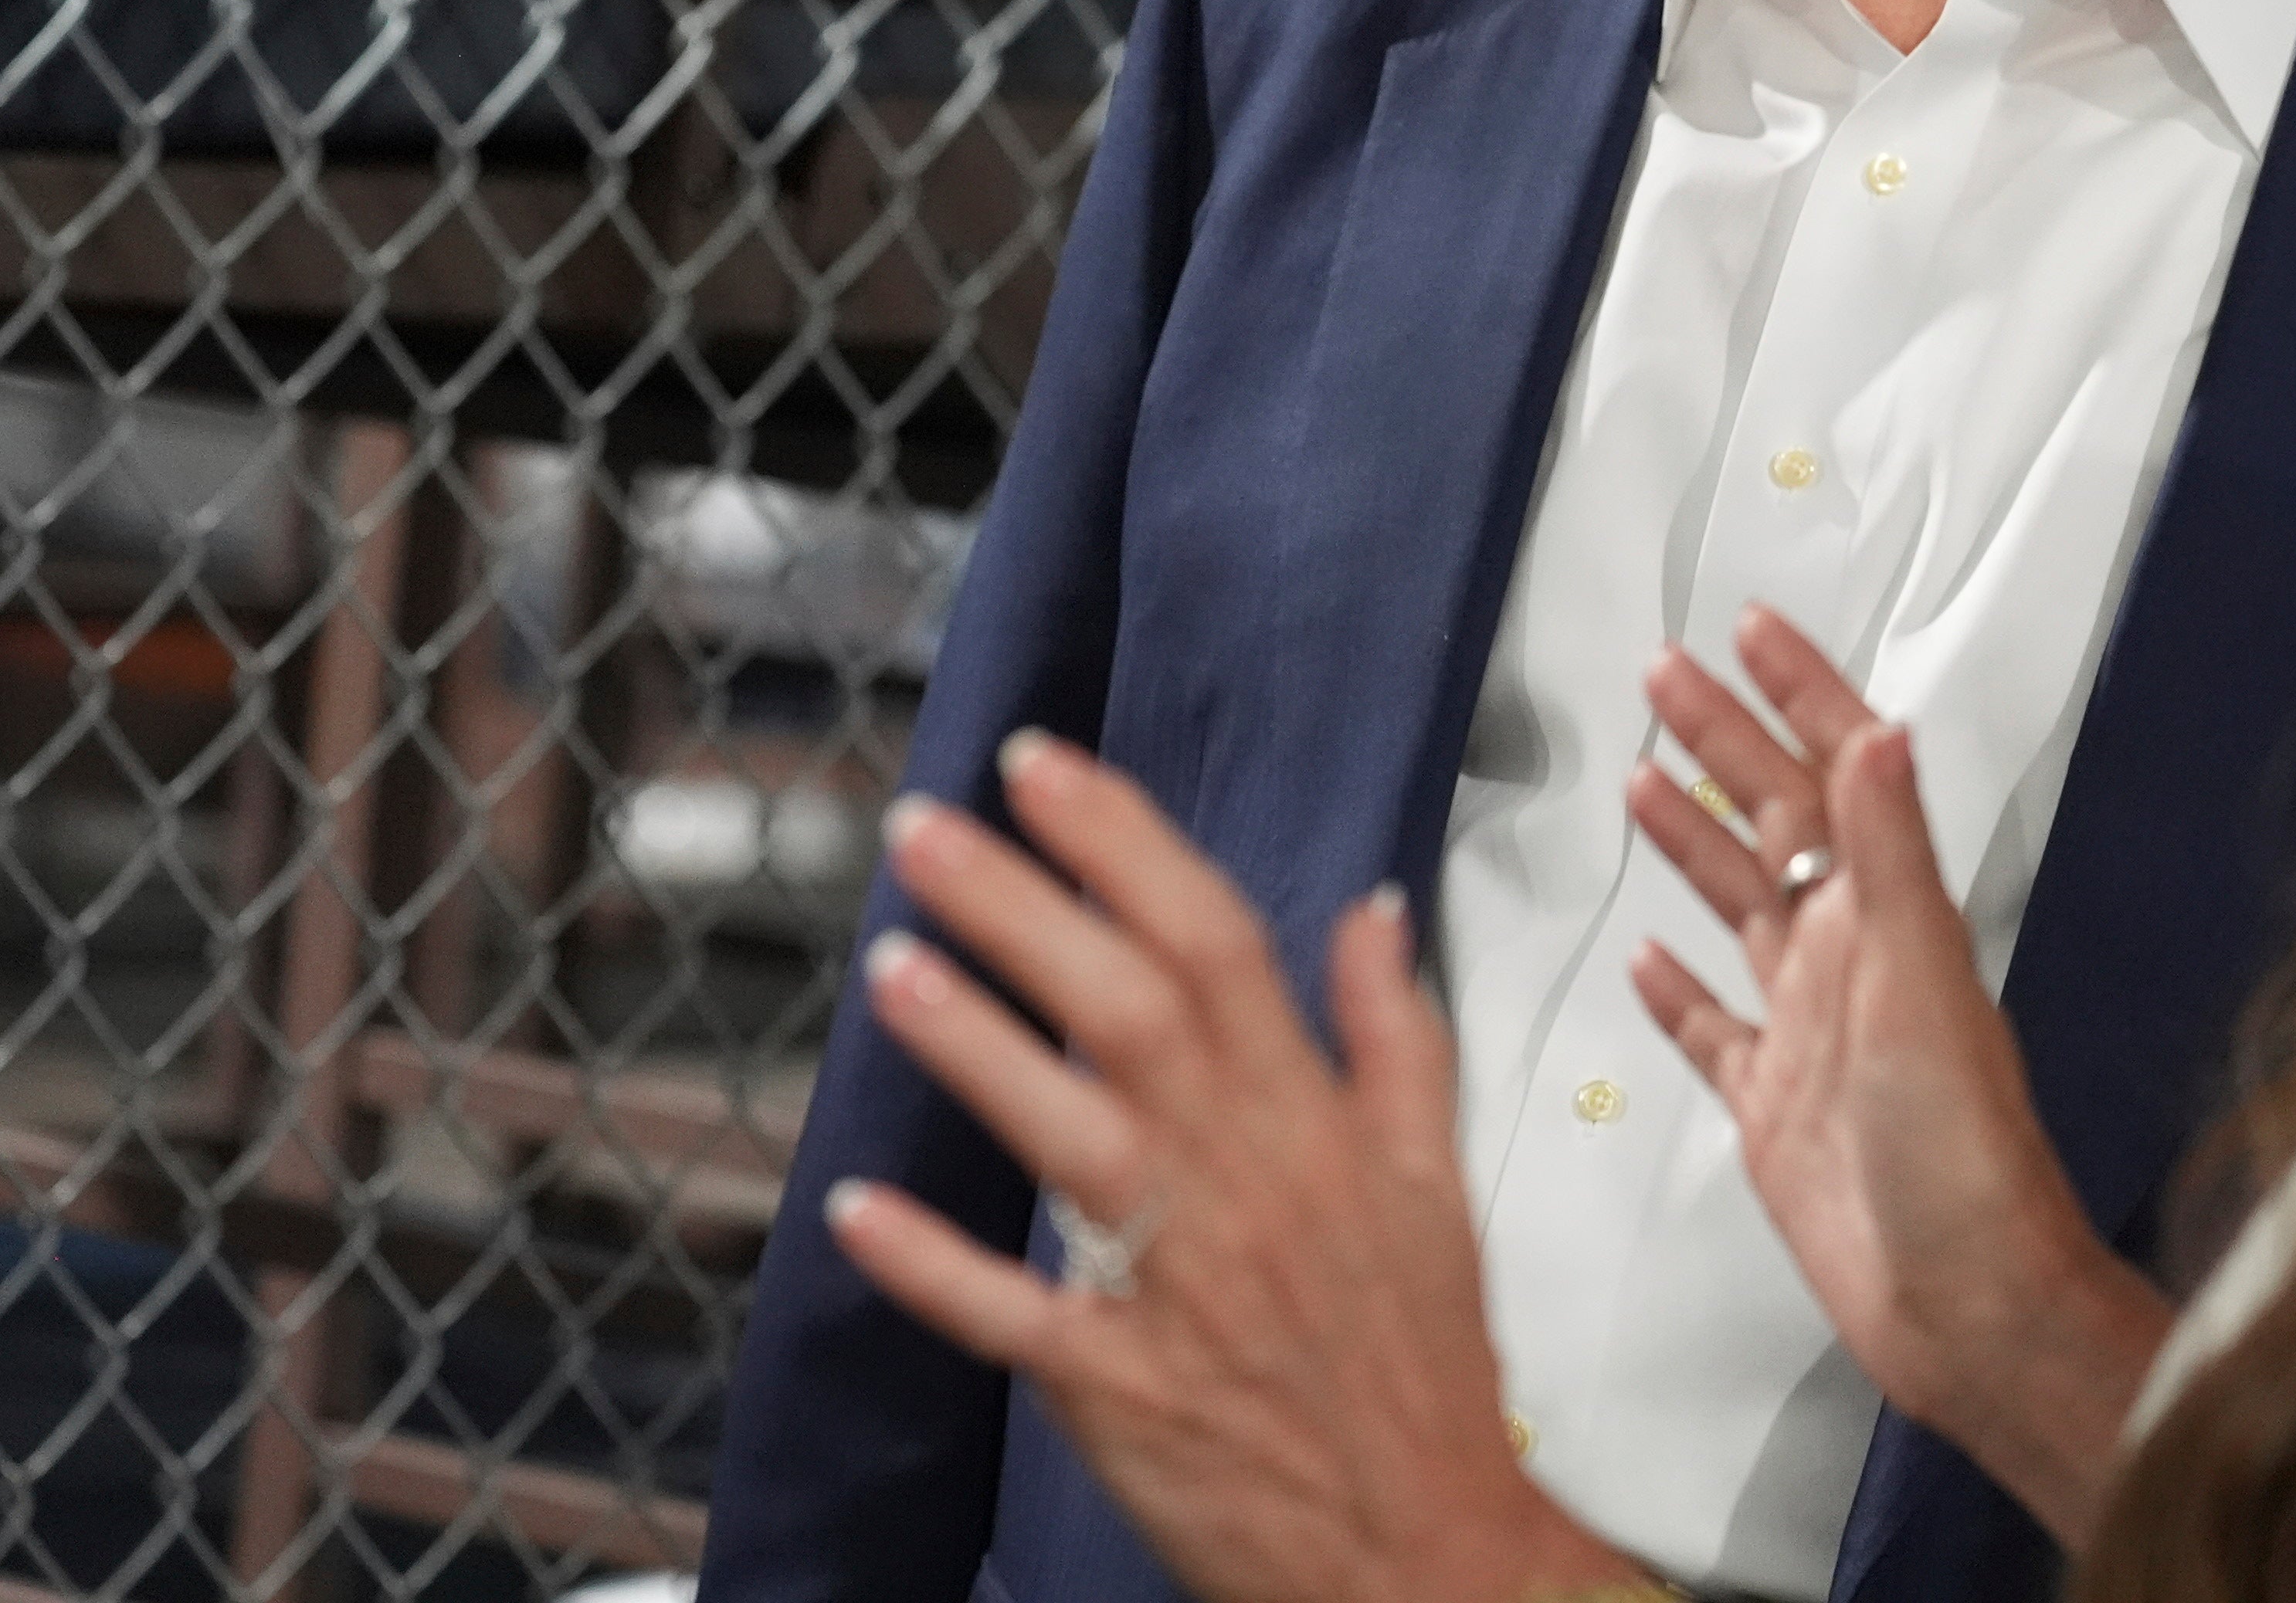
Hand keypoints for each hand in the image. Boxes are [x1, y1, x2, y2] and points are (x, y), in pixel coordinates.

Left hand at [823, 735, 1637, 1602]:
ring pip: (1072, 1140)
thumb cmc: (1424, 1369)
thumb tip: (1372, 913)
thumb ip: (1400, 1037)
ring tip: (891, 964)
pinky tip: (856, 1209)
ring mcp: (1179, 1287)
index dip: (1125, 847)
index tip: (1044, 770)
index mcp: (1316, 1124)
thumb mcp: (1439, 1181)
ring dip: (977, 1048)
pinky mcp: (1122, 1387)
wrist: (1428, 1548)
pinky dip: (934, 1266)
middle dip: (1024, 907)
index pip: (1217, 943)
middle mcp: (1246, 1184)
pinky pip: (1015, 1316)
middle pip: (1129, 1012)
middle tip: (925, 829)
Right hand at [1622, 605, 2174, 1545]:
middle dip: (1726, 740)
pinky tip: (1648, 965)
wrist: (1966, 1302)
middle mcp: (1849, 961)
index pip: (1835, 773)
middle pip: (1773, 822)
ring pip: (1740, 909)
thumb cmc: (1963, 1153)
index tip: (1753, 627)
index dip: (1796, 694)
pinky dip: (1678, 994)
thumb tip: (1876, 731)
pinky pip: (1713, 1033)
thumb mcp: (1922, 979)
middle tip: (1669, 673)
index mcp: (1885, 917)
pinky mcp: (1775, 1111)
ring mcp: (1809, 1034)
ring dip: (1697, 840)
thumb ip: (1891, 852)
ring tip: (1647, 776)